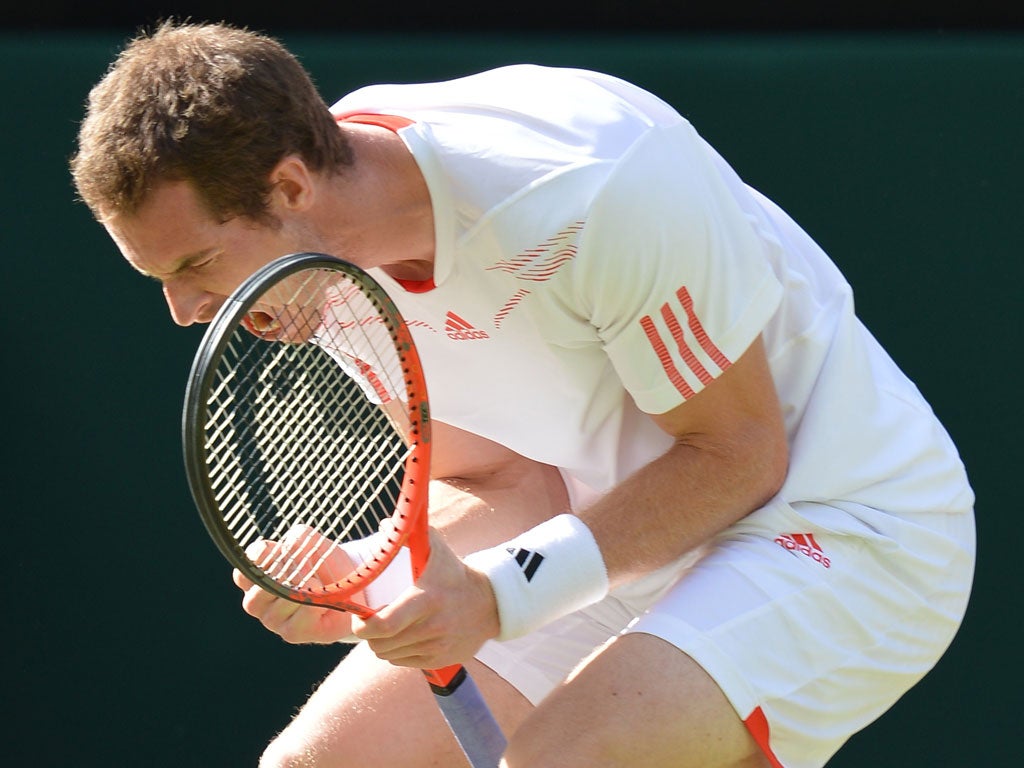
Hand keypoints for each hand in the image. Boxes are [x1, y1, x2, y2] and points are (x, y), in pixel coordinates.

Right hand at [232, 525, 361, 643]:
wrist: (349, 587)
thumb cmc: (322, 562)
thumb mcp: (311, 542)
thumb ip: (297, 539)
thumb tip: (290, 551)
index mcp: (256, 578)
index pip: (243, 573)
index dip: (260, 561)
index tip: (280, 551)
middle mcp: (258, 601)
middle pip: (261, 588)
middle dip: (287, 573)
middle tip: (307, 567)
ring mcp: (272, 620)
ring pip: (282, 600)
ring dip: (305, 587)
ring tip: (319, 583)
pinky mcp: (291, 633)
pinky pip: (301, 617)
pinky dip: (315, 603)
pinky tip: (324, 600)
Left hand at [352, 528, 499, 668]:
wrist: (489, 604)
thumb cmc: (453, 574)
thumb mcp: (435, 550)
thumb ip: (409, 534)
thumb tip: (384, 525)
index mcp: (427, 599)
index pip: (384, 624)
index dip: (363, 625)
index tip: (360, 618)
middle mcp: (432, 627)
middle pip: (381, 644)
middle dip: (369, 635)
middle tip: (371, 621)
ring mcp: (437, 647)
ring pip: (389, 655)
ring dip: (383, 643)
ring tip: (389, 627)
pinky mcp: (439, 660)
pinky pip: (402, 662)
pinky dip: (397, 652)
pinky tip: (405, 635)